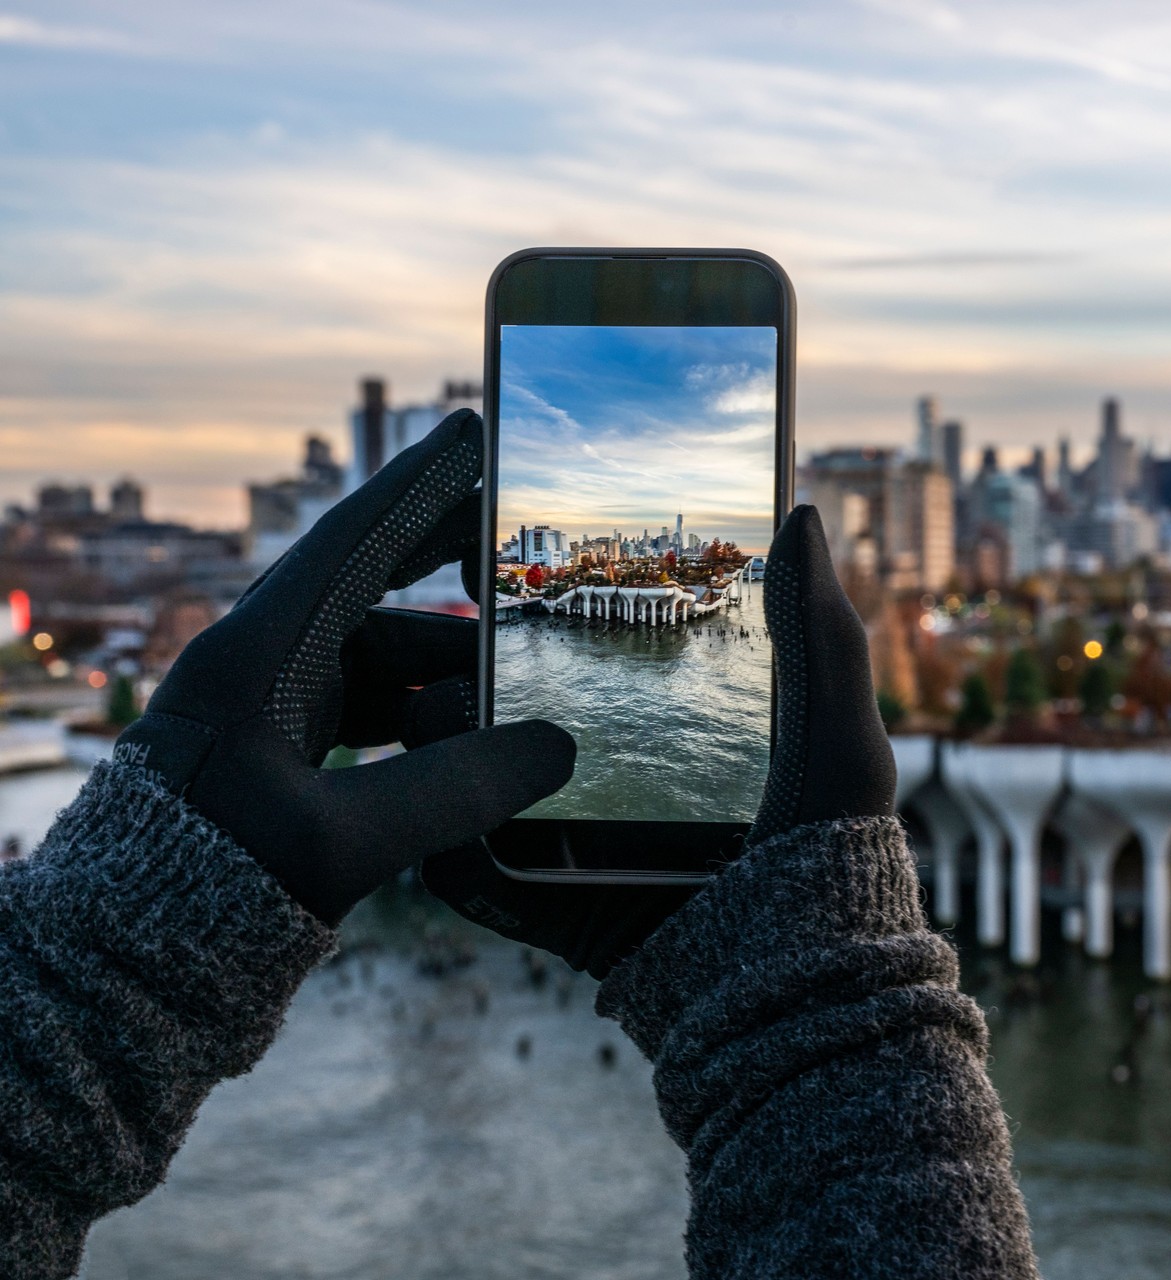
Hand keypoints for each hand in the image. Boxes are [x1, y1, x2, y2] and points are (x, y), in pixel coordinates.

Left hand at [114, 410, 574, 924]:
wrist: (120, 969)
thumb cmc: (207, 893)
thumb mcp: (339, 842)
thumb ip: (456, 791)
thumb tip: (556, 747)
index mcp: (257, 658)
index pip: (353, 545)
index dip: (421, 488)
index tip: (475, 435)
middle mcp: (260, 670)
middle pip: (372, 593)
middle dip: (446, 568)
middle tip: (517, 537)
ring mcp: (268, 715)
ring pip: (379, 663)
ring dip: (449, 670)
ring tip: (523, 689)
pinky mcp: (277, 762)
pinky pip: (371, 716)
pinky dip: (426, 721)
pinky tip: (477, 748)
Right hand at [420, 503, 895, 975]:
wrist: (808, 981)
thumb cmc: (835, 850)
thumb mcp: (840, 733)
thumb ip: (823, 631)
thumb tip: (801, 511)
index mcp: (680, 739)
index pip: (601, 661)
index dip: (558, 614)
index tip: (520, 564)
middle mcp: (623, 789)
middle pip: (526, 719)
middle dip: (479, 675)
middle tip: (459, 634)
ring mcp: (583, 853)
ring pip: (483, 792)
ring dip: (446, 750)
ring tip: (433, 708)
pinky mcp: (557, 915)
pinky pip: (480, 884)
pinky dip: (449, 857)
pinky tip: (434, 815)